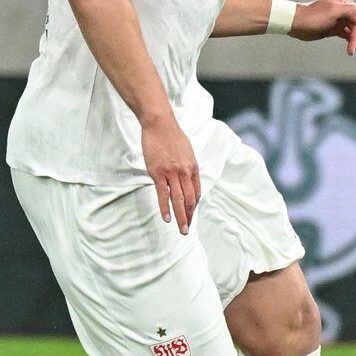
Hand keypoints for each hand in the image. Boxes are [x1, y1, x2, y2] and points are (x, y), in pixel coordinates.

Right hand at [142, 113, 200, 233]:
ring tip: (181, 230)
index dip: (194, 207)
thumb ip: (188, 166)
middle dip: (189, 217)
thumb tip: (188, 176)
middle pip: (190, 200)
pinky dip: (165, 208)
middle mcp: (185, 173)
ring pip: (179, 200)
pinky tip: (167, 218)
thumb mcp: (187, 152)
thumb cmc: (172, 136)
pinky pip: (163, 195)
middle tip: (187, 230)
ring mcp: (172, 174)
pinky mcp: (158, 173)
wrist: (160, 125)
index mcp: (193, 168)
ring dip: (181, 217)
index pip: (196, 193)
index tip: (190, 216)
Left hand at [289, 0, 355, 55]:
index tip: (353, 50)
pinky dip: (354, 43)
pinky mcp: (335, 29)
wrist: (295, 22)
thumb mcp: (331, 10)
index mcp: (346, 4)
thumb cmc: (312, 17)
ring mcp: (341, 20)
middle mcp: (345, 11)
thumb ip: (348, 10)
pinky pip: (349, 36)